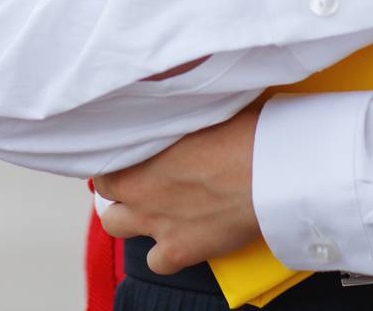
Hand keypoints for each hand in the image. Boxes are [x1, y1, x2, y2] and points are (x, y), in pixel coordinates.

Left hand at [94, 99, 264, 274]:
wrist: (269, 174)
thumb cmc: (242, 133)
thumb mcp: (201, 112)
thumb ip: (175, 119)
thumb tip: (178, 109)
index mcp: (139, 152)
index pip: (103, 157)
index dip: (116, 157)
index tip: (131, 154)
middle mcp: (138, 189)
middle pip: (105, 192)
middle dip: (118, 187)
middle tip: (140, 180)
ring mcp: (156, 222)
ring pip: (116, 226)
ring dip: (131, 218)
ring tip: (153, 209)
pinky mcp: (180, 250)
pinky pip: (156, 262)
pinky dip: (165, 254)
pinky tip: (181, 239)